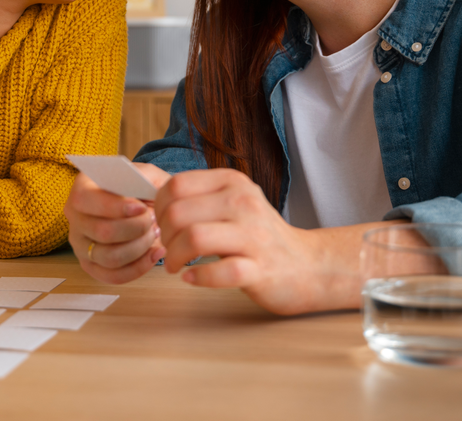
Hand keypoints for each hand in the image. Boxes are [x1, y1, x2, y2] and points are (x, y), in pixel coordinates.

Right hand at [64, 163, 170, 283]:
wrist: (144, 204)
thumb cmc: (142, 188)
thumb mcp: (147, 174)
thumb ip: (145, 179)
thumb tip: (143, 195)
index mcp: (81, 188)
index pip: (85, 199)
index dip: (114, 207)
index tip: (141, 208)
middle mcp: (75, 217)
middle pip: (101, 232)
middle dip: (136, 228)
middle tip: (154, 220)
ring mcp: (80, 244)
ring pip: (109, 257)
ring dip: (140, 247)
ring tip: (155, 234)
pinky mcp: (91, 265)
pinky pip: (113, 275)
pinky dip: (139, 267)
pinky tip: (156, 252)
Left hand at [155, 168, 415, 314]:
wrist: (306, 266)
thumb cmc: (259, 235)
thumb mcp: (233, 202)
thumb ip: (200, 197)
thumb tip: (155, 201)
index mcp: (233, 182)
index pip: (176, 185)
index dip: (159, 208)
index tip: (162, 225)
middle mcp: (244, 202)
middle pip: (179, 213)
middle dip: (163, 235)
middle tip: (168, 250)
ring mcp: (254, 236)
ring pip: (194, 239)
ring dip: (175, 257)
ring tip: (176, 266)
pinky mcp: (260, 268)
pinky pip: (219, 272)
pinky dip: (198, 278)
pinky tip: (192, 279)